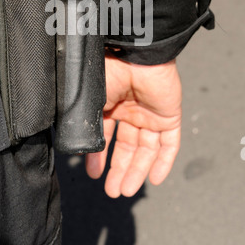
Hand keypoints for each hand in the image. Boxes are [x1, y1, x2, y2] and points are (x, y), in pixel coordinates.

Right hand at [85, 53, 181, 197]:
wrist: (135, 54)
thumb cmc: (109, 71)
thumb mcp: (88, 100)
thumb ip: (83, 121)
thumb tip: (74, 145)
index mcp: (111, 104)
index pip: (105, 135)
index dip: (99, 156)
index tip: (93, 173)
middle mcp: (131, 110)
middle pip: (127, 147)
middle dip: (119, 169)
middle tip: (113, 190)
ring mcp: (151, 113)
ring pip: (146, 149)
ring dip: (137, 171)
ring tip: (126, 190)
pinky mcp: (169, 115)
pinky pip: (170, 143)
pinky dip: (164, 162)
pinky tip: (155, 179)